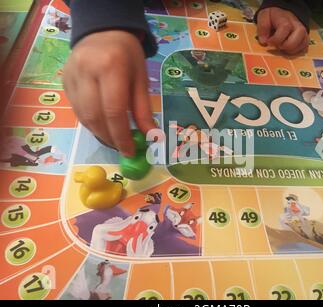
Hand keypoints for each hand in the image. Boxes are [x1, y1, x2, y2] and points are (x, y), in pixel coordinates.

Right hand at [63, 30, 155, 156]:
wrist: (102, 31)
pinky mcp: (64, 82)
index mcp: (110, 67)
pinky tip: (102, 126)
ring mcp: (71, 76)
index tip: (129, 151)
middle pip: (95, 117)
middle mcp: (86, 71)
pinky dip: (90, 123)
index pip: (113, 111)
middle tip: (122, 148)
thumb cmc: (127, 55)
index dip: (121, 136)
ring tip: (114, 139)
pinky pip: (77, 110)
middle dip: (109, 138)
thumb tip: (150, 137)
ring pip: (83, 116)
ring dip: (99, 133)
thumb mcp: (141, 78)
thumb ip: (143, 109)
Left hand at [257, 7, 308, 54]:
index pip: (285, 27)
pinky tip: (287, 50)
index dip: (276, 38)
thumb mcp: (264, 17)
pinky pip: (304, 48)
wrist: (281, 15)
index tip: (269, 42)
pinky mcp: (304, 39)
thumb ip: (263, 27)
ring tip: (282, 48)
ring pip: (303, 43)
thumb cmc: (272, 18)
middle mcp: (296, 24)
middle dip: (286, 45)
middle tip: (278, 46)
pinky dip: (295, 52)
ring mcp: (302, 32)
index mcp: (285, 18)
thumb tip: (264, 41)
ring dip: (291, 50)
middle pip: (299, 34)